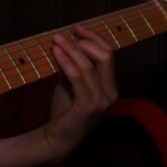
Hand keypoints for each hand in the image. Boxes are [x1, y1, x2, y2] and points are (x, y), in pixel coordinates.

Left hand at [39, 24, 117, 161]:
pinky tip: (56, 54)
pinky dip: (67, 62)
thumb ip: (74, 66)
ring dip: (71, 49)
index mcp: (110, 86)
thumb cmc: (64, 110)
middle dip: (85, 40)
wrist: (56, 138)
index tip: (77, 28)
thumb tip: (67, 42)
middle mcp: (110, 92)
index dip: (94, 38)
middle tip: (63, 34)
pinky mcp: (88, 106)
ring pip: (90, 65)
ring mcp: (101, 100)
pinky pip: (79, 78)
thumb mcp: (70, 83)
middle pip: (105, 56)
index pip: (108, 54)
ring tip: (56, 40)